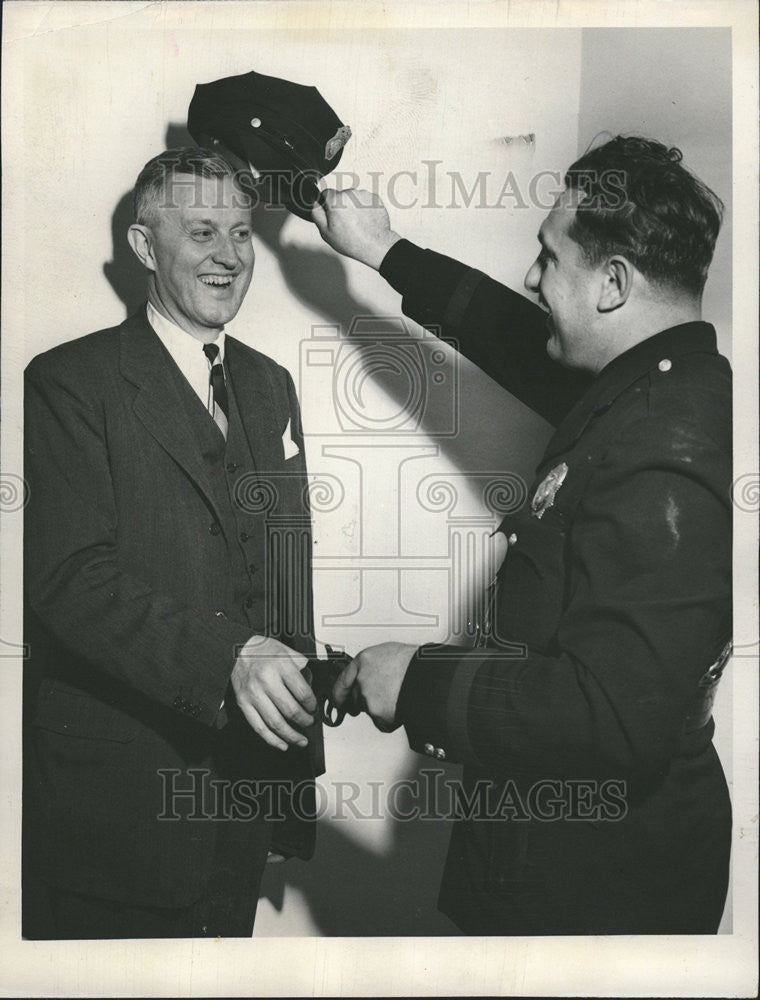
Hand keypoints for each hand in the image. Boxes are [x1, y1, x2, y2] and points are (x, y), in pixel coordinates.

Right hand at [231, 635, 315, 750]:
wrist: (235, 650)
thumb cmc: (263, 650)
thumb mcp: (287, 650)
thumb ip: (302, 667)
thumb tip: (313, 685)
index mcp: (280, 665)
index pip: (302, 692)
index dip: (312, 705)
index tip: (314, 708)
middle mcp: (266, 680)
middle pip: (290, 710)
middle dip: (305, 721)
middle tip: (310, 723)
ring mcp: (253, 694)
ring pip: (275, 722)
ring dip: (291, 735)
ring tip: (301, 740)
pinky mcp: (243, 703)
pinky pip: (258, 727)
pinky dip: (272, 740)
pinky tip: (282, 744)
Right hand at [310, 188, 401, 268]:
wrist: (375, 245)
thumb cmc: (353, 241)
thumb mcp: (326, 232)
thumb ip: (317, 214)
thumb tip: (315, 203)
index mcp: (336, 201)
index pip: (326, 193)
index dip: (327, 205)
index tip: (332, 214)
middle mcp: (351, 194)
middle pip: (341, 196)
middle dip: (342, 206)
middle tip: (346, 223)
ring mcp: (364, 195)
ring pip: (354, 197)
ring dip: (354, 207)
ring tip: (357, 223)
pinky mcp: (375, 199)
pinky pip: (366, 201)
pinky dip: (365, 208)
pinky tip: (365, 221)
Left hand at [332, 642, 417, 731]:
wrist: (429, 677)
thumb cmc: (415, 663)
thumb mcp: (389, 653)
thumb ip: (372, 666)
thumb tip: (371, 673)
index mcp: (363, 661)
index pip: (342, 681)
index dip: (340, 693)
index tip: (339, 700)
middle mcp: (362, 680)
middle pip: (356, 698)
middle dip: (366, 701)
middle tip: (383, 697)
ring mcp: (368, 698)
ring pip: (370, 710)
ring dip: (380, 709)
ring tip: (399, 697)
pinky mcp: (379, 715)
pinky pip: (382, 723)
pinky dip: (390, 720)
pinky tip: (401, 707)